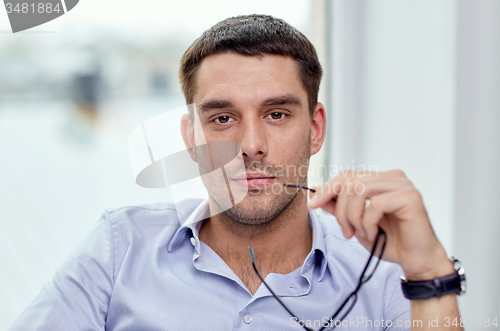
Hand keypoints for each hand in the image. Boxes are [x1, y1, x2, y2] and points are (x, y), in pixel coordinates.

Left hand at [307, 169, 453, 279]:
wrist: (415, 260)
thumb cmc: (389, 241)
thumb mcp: (356, 222)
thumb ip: (339, 207)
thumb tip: (316, 194)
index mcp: (380, 179)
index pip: (347, 176)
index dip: (327, 188)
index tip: (312, 204)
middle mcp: (392, 177)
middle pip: (350, 183)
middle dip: (341, 210)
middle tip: (347, 231)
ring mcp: (402, 185)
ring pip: (360, 191)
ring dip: (353, 217)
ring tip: (361, 232)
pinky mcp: (410, 196)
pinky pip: (376, 204)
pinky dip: (368, 222)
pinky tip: (374, 233)